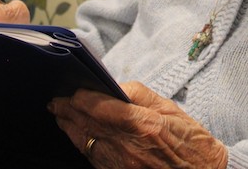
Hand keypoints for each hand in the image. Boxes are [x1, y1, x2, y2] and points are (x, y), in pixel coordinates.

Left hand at [50, 82, 227, 168]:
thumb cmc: (191, 142)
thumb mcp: (171, 109)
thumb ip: (140, 95)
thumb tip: (115, 86)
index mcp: (144, 125)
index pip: (101, 107)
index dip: (82, 97)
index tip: (73, 90)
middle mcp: (128, 147)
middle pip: (87, 125)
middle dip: (68, 111)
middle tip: (55, 102)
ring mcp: (121, 165)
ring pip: (85, 143)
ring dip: (70, 128)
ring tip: (61, 115)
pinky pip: (93, 158)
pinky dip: (83, 144)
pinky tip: (78, 136)